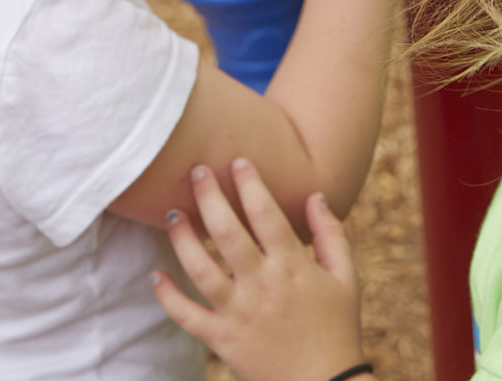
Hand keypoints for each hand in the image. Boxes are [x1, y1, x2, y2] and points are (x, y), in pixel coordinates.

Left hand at [153, 159, 368, 380]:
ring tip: (172, 213)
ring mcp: (238, 313)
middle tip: (196, 170)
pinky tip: (155, 274)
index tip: (238, 160)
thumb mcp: (346, 279)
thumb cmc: (338, 328)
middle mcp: (262, 285)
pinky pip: (187, 316)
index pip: (267, 214)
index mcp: (293, 267)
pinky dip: (168, 296)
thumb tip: (315, 194)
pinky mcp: (222, 339)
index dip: (250, 183)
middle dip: (209, 196)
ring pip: (201, 269)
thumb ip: (331, 234)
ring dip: (182, 238)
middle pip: (227, 232)